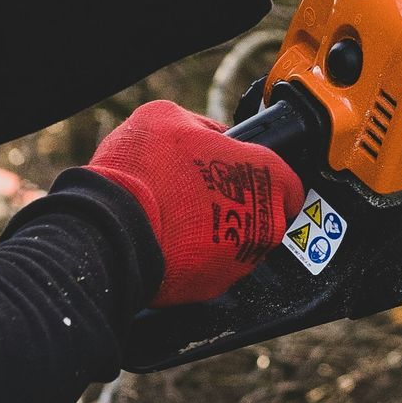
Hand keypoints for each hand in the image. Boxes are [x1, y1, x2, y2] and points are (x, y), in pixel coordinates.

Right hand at [88, 101, 303, 307]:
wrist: (112, 226)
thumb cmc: (144, 169)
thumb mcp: (170, 117)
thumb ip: (206, 127)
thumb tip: (215, 137)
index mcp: (268, 177)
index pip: (289, 179)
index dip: (265, 175)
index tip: (245, 175)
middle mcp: (269, 222)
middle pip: (269, 213)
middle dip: (243, 204)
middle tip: (206, 194)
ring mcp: (246, 258)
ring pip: (244, 242)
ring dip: (223, 231)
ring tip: (185, 217)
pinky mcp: (219, 286)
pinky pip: (217, 267)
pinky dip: (201, 257)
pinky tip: (176, 240)